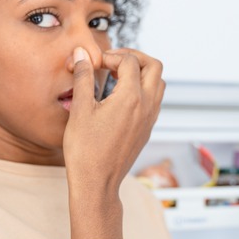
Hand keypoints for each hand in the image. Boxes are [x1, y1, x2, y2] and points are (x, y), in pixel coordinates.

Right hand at [63, 47, 164, 196]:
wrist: (97, 184)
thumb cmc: (85, 151)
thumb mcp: (80, 110)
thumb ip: (83, 77)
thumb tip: (82, 54)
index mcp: (131, 98)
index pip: (130, 61)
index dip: (111, 56)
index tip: (95, 63)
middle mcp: (147, 106)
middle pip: (154, 66)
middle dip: (135, 57)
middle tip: (114, 60)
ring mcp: (150, 119)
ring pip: (158, 83)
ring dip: (142, 73)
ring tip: (118, 76)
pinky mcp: (147, 129)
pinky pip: (154, 100)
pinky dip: (143, 89)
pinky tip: (121, 96)